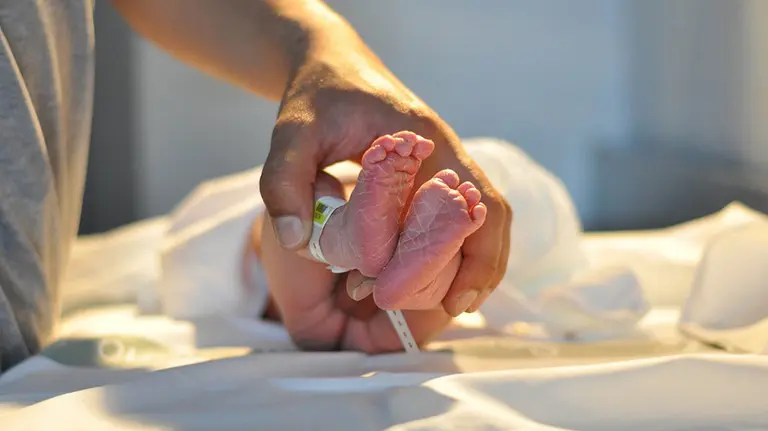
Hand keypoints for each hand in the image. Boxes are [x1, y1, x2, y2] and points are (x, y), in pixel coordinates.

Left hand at [259, 33, 511, 317]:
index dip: (475, 254)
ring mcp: (443, 161)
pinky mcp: (432, 170)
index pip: (474, 201)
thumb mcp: (292, 133)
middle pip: (489, 214)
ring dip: (475, 258)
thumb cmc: (316, 95)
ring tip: (453, 302)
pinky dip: (459, 244)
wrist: (332, 63)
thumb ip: (284, 182)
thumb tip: (296, 241)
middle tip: (455, 309)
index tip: (455, 300)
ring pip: (481, 215)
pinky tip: (438, 272)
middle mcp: (445, 152)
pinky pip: (461, 212)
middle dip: (481, 266)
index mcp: (425, 141)